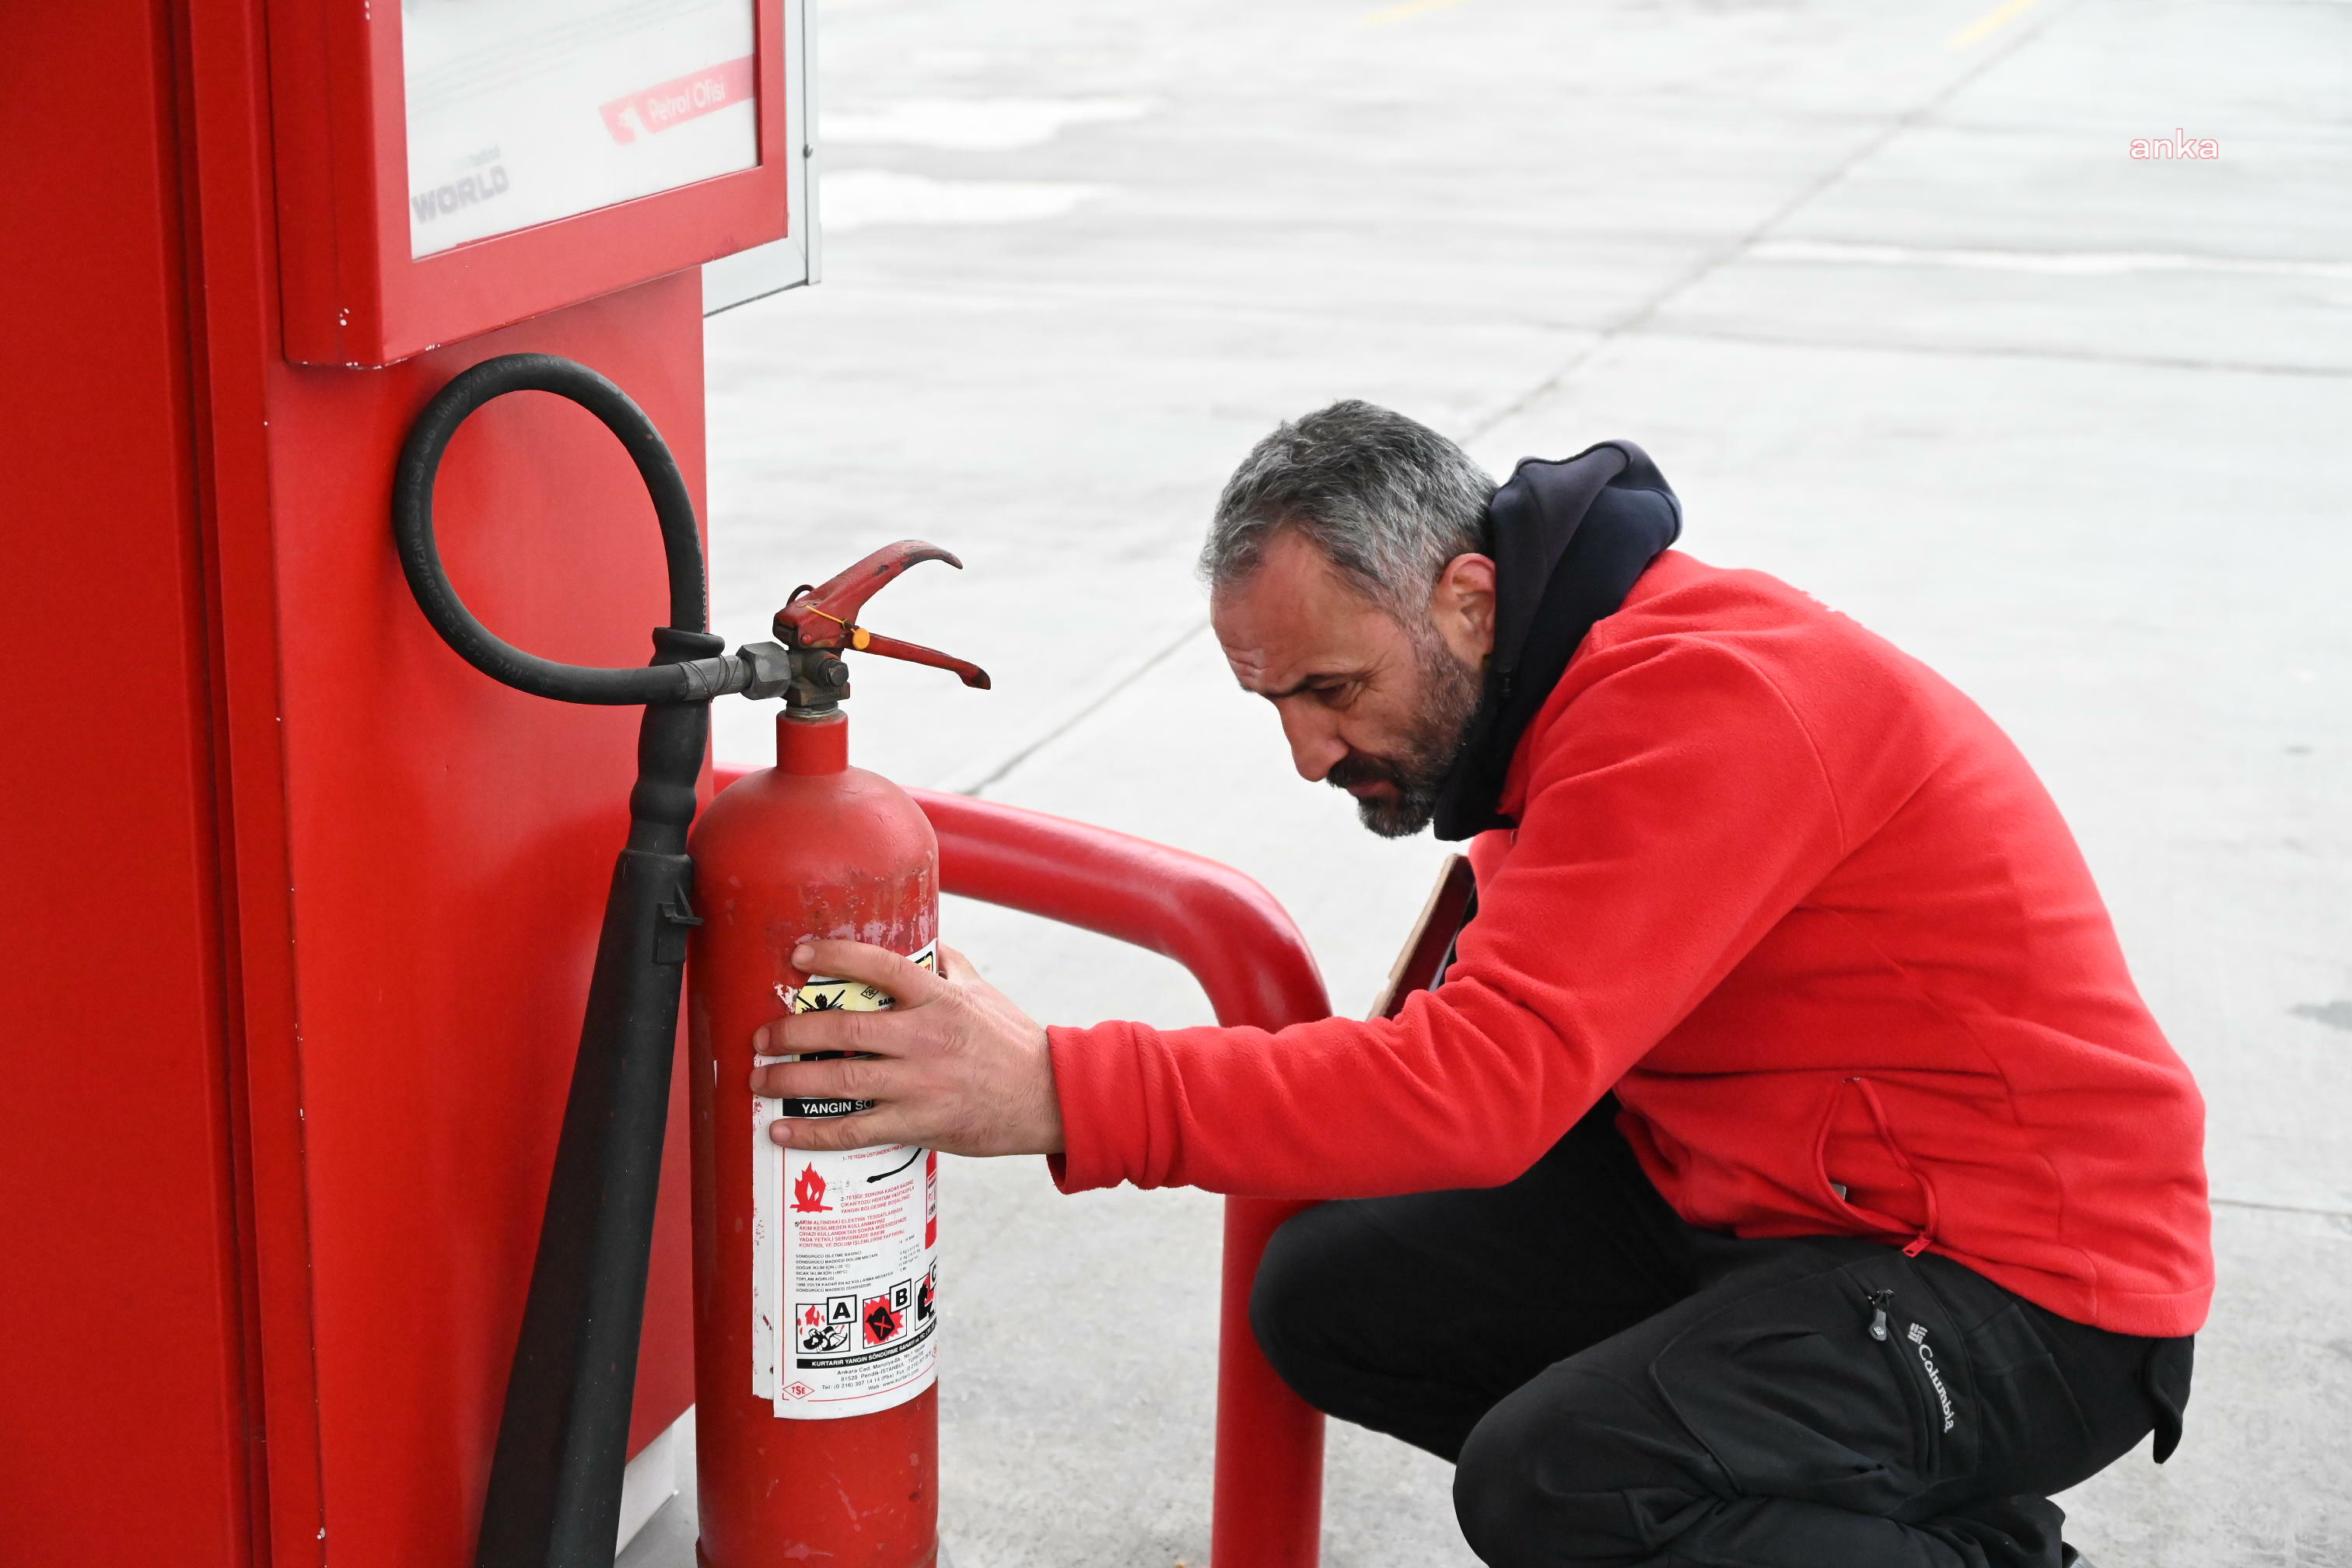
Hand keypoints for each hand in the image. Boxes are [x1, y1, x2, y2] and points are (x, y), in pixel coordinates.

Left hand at [751, 940, 1064, 1156]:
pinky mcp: (920, 1124)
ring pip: (842, 1081)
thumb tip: (919, 941)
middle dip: (792, 1031)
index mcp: (939, 1000)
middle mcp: (926, 1039)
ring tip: (759, 1078)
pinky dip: (814, 1134)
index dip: (837, 958)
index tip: (799, 955)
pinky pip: (856, 1130)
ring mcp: (921, 1085)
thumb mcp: (982, 992)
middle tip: (761, 1035)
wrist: (1048, 1098)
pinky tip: (783, 1133)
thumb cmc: (1013, 1042)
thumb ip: (947, 964)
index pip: (881, 967)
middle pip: (845, 1029)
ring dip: (791, 1081)